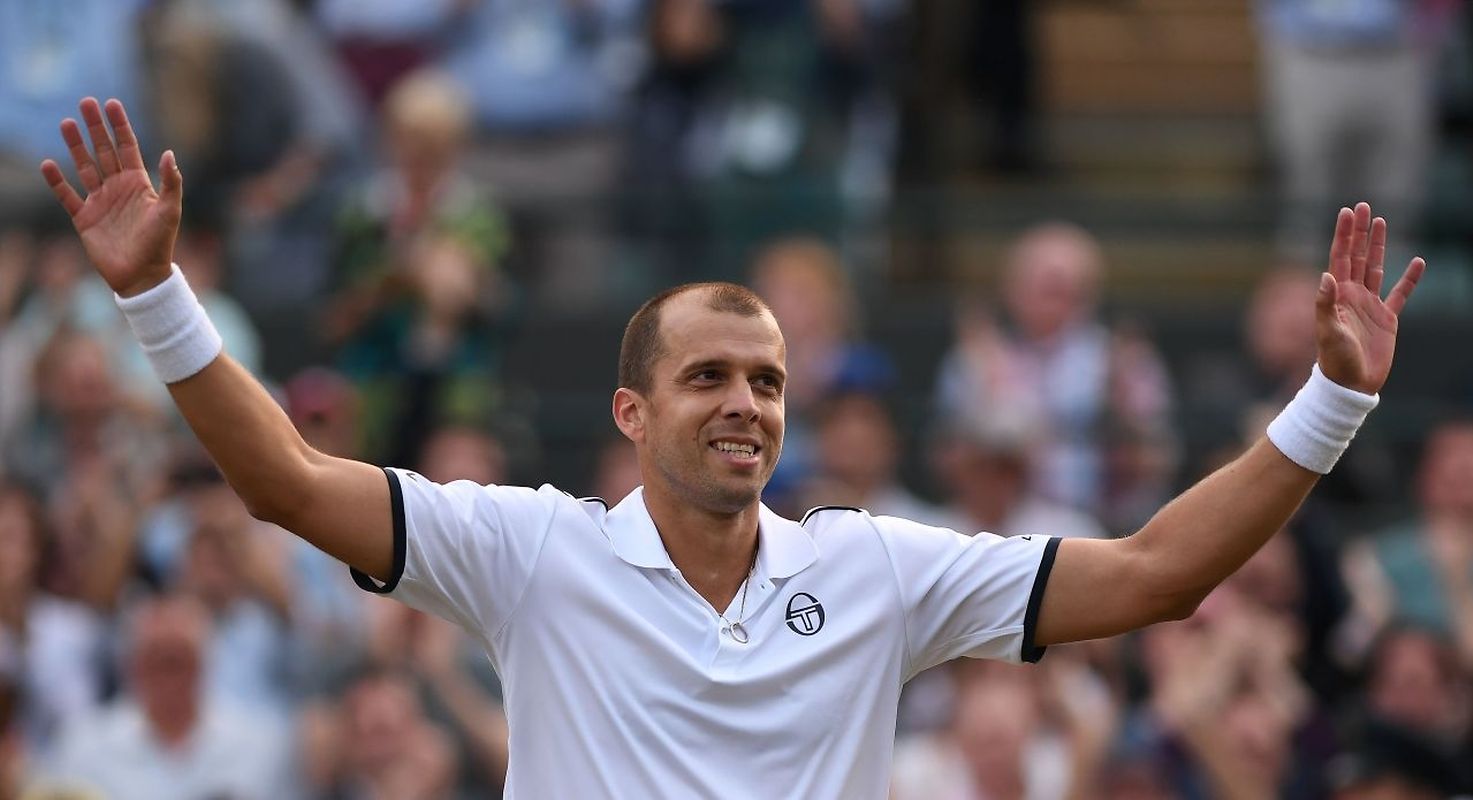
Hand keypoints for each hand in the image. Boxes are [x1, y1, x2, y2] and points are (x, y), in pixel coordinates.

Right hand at [39, 98, 181, 296]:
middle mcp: (118, 188)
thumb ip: (171, 182)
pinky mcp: (84, 218)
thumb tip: (169, 153)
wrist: (141, 275)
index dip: (120, 126)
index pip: (127, 147)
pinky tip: (48, 164)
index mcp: (139, 183)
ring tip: (66, 123)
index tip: (112, 104)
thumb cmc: (160, 243)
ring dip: (75, 146)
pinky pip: (67, 195)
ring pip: (84, 167)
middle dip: (95, 127)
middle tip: (85, 102)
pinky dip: (57, 181)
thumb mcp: (170, 211)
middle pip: (104, 150)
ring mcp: (100, 201)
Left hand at [1315, 202, 1424, 393]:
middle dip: (1360, 232)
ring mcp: (1370, 305)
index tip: (1348, 212)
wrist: (1350, 385)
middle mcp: (1352, 295)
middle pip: (1357, 256)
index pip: (1340, 257)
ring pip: (1376, 267)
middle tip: (1364, 206)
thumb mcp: (1327, 331)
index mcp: (1337, 295)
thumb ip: (1325, 304)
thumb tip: (1326, 276)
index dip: (1344, 235)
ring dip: (1378, 245)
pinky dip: (1410, 279)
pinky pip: (1401, 293)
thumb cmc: (1334, 359)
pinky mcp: (1387, 318)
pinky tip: (1418, 262)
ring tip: (1381, 222)